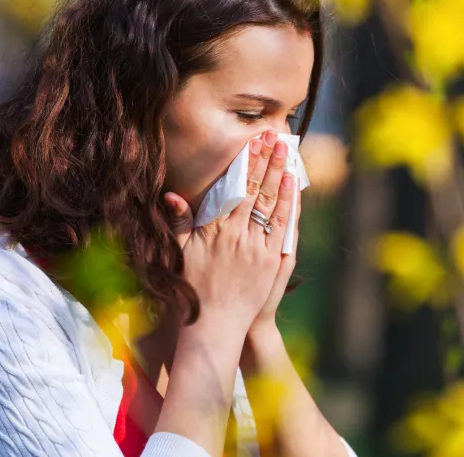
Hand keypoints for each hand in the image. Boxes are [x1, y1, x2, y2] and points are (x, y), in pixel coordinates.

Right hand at [163, 131, 295, 335]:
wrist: (214, 325)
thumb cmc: (194, 289)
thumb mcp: (180, 254)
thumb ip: (179, 223)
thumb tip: (172, 196)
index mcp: (214, 230)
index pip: (233, 188)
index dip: (244, 163)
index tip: (252, 143)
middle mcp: (237, 235)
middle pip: (255, 190)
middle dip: (265, 161)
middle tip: (274, 137)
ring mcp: (256, 248)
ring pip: (270, 203)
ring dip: (279, 175)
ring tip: (285, 152)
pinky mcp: (271, 261)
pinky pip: (282, 226)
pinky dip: (287, 203)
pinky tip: (291, 185)